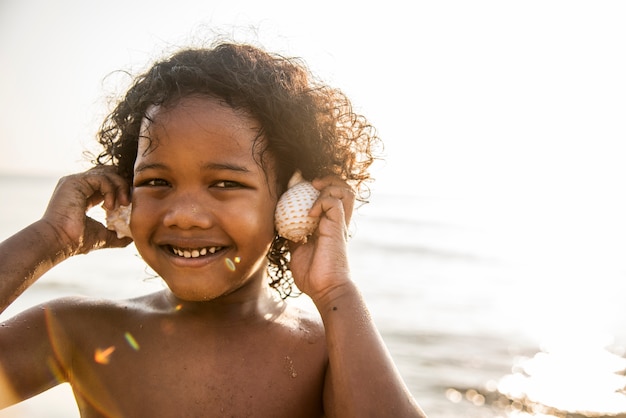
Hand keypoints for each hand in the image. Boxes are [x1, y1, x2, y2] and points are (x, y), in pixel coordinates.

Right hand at [41, 166, 131, 255]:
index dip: (121, 189)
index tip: (128, 203)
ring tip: (122, 204)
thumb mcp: (103, 236)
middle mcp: (80, 185)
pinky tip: (110, 206)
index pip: (107, 182)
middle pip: (109, 173)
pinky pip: (101, 177)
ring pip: (107, 173)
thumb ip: (117, 235)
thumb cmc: (77, 241)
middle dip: (123, 185)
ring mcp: (76, 181)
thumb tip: (132, 237)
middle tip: (128, 202)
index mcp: (85, 195)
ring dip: (120, 187)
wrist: (60, 241)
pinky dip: (111, 189)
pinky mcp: (75, 180)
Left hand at [287, 176, 354, 304]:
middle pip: (343, 189)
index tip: (297, 183)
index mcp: (329, 225)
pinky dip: (321, 201)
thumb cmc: (312, 276)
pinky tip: (310, 212)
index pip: (330, 196)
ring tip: (313, 189)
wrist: (325, 290)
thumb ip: (292, 236)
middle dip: (328, 179)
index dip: (318, 186)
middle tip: (310, 183)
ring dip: (329, 185)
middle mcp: (337, 222)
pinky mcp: (339, 227)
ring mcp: (339, 224)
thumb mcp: (296, 251)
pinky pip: (333, 202)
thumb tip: (279, 227)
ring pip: (345, 190)